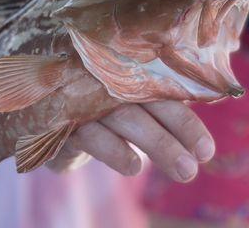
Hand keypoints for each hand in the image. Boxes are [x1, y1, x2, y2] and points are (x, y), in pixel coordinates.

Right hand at [48, 100, 213, 182]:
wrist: (41, 109)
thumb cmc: (94, 110)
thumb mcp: (122, 109)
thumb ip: (155, 111)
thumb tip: (202, 128)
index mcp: (127, 79)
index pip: (163, 94)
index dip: (186, 122)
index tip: (207, 152)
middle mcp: (108, 84)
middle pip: (147, 103)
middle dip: (175, 135)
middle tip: (195, 168)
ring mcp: (86, 98)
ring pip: (124, 117)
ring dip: (156, 143)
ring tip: (183, 170)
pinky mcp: (62, 119)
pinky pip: (91, 132)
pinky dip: (113, 149)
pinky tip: (133, 166)